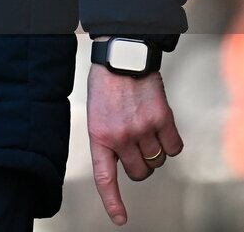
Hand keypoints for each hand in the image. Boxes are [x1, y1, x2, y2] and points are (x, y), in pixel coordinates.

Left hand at [87, 63, 182, 225]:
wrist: (123, 55)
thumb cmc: (107, 83)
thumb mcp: (96, 114)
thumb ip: (108, 139)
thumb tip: (123, 161)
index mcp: (99, 135)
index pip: (105, 177)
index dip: (112, 201)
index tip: (120, 218)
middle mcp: (120, 136)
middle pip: (139, 172)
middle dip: (139, 163)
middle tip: (136, 143)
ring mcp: (142, 129)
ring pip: (157, 161)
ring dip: (155, 150)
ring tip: (146, 126)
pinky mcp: (162, 119)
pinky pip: (174, 148)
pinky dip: (172, 142)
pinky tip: (162, 125)